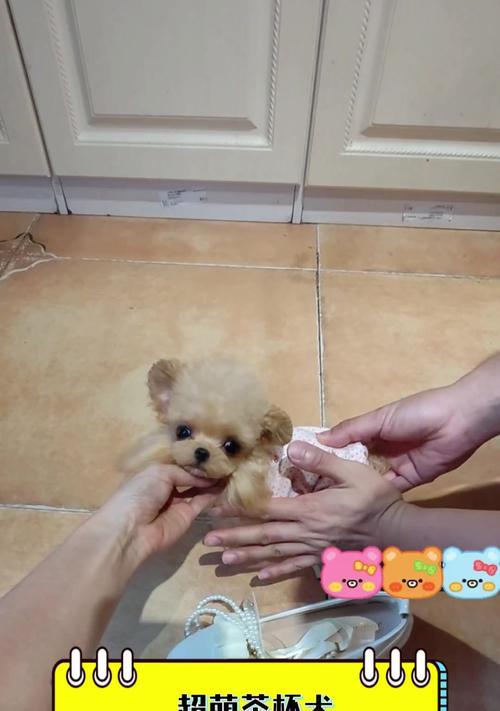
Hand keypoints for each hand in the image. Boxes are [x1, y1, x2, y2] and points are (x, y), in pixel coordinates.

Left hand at [96, 464, 219, 564]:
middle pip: (190, 477)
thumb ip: (184, 472)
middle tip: (224, 461)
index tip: (212, 453)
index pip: (179, 465)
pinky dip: (213, 494)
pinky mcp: (187, 517)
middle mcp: (168, 488)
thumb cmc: (141, 492)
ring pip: (199, 489)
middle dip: (204, 471)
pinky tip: (225, 483)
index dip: (193, 460)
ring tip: (228, 469)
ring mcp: (178, 503)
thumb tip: (204, 475)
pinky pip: (202, 502)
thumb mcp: (160, 472)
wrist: (133, 528)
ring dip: (211, 481)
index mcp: (156, 474)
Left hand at [204, 442, 401, 579]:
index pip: (267, 509)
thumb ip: (321, 460)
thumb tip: (291, 448)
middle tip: (208, 540)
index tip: (217, 508)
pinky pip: (294, 567)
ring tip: (224, 560)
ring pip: (274, 554)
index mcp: (310, 510)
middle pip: (264, 536)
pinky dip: (275, 572)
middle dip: (235, 537)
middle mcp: (306, 532)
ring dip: (248, 556)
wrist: (398, 532)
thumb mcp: (353, 471)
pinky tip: (259, 576)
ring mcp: (313, 548)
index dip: (240, 509)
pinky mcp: (321, 559)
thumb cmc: (376, 498)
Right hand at [319, 385, 479, 491]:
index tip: (306, 464)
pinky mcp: (409, 480)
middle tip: (314, 488)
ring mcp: (395, 465)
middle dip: (339, 474)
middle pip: (356, 465)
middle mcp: (382, 449)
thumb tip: (320, 439)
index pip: (345, 444)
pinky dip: (375, 495)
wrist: (456, 422)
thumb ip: (351, 430)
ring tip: (330, 498)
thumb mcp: (379, 418)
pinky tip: (357, 503)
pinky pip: (389, 490)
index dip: (328, 454)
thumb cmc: (416, 412)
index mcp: (373, 430)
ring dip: (355, 487)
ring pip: (370, 479)